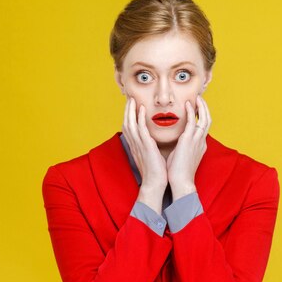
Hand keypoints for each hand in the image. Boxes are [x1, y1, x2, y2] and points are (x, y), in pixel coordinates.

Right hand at [122, 95, 167, 212]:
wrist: (155, 184)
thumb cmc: (155, 172)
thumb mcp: (150, 156)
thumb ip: (149, 147)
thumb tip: (152, 141)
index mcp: (136, 146)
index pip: (129, 127)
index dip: (128, 116)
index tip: (131, 106)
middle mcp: (135, 144)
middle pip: (126, 123)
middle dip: (127, 110)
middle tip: (129, 98)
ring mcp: (139, 145)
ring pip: (130, 124)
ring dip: (130, 111)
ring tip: (132, 99)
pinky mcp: (146, 147)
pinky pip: (140, 130)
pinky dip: (139, 118)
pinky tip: (142, 109)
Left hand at [166, 95, 211, 200]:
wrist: (180, 182)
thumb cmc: (178, 172)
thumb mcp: (182, 156)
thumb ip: (181, 147)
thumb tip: (176, 142)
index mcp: (199, 145)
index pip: (203, 127)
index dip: (201, 116)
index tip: (196, 108)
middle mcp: (201, 141)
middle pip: (207, 120)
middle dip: (205, 108)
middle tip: (200, 98)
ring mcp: (196, 140)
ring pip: (204, 119)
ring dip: (201, 107)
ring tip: (197, 97)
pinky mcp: (189, 140)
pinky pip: (192, 122)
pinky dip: (191, 111)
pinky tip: (188, 104)